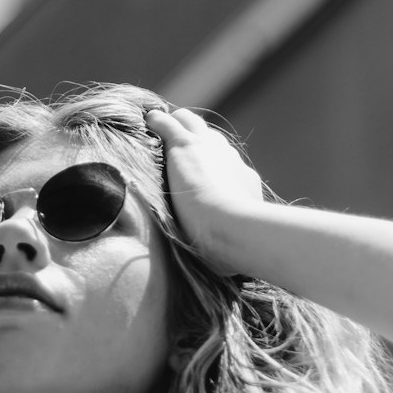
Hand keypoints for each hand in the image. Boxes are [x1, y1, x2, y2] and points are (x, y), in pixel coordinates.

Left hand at [145, 106, 264, 273]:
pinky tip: (149, 120)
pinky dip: (159, 121)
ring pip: (192, 123)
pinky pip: (169, 123)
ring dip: (179, 123)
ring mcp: (208, 149)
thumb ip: (228, 252)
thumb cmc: (232, 248)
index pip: (229, 167)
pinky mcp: (185, 145)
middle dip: (200, 140)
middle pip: (214, 140)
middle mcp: (230, 160)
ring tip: (165, 124)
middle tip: (184, 144)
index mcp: (243, 182)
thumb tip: (229, 272)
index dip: (216, 168)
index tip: (205, 174)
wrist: (229, 227)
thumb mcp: (234, 249)